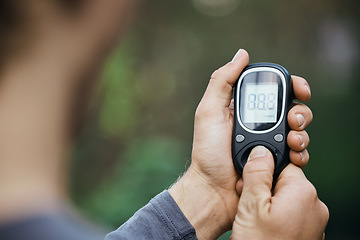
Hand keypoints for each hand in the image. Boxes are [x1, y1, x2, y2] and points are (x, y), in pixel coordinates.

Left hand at [169, 49, 312, 238]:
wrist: (213, 188)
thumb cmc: (207, 151)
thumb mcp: (208, 111)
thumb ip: (222, 81)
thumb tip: (242, 54)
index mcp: (245, 108)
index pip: (275, 90)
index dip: (292, 86)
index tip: (301, 89)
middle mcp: (260, 123)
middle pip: (293, 109)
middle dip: (301, 112)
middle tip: (294, 120)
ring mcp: (270, 143)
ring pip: (300, 131)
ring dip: (303, 132)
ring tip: (293, 140)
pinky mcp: (277, 161)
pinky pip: (299, 154)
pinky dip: (301, 152)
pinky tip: (293, 155)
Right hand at [231, 146, 328, 239]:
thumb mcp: (251, 204)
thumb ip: (257, 172)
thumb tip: (260, 151)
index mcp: (303, 192)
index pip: (282, 164)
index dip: (261, 172)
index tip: (249, 185)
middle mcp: (315, 206)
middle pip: (283, 182)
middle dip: (263, 189)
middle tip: (249, 206)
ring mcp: (314, 223)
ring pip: (286, 199)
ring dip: (268, 205)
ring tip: (254, 221)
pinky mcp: (309, 234)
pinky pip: (291, 216)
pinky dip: (277, 218)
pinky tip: (264, 230)